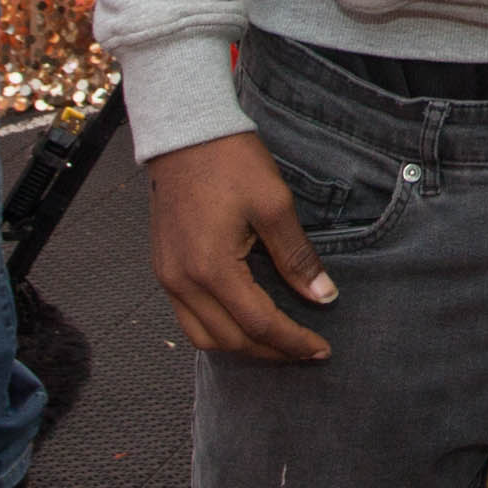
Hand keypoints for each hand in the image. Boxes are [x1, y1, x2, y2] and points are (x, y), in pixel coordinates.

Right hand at [146, 131, 335, 361]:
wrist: (187, 136)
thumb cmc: (231, 163)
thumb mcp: (275, 206)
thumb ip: (297, 257)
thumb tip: (323, 295)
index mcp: (211, 269)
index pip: (259, 324)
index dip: (293, 342)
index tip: (321, 349)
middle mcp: (182, 282)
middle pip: (230, 340)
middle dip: (271, 352)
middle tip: (306, 351)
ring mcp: (168, 278)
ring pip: (204, 337)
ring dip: (243, 346)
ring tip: (279, 343)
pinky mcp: (164, 269)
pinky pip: (189, 318)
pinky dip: (219, 329)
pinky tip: (246, 322)